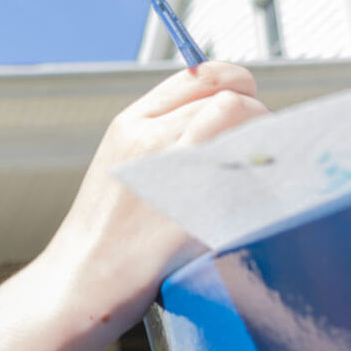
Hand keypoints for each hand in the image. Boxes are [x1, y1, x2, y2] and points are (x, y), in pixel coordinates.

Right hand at [39, 61, 268, 330]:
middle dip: (255, 117)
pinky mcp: (200, 211)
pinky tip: (255, 192)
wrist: (87, 275)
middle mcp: (154, 139)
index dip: (233, 82)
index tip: (244, 98)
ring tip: (258, 165)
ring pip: (244, 124)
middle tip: (256, 142)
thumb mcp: (122, 158)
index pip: (202, 75)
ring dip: (263, 141)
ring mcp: (177, 173)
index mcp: (133, 122)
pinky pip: (250, 171)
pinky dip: (263, 175)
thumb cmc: (107, 225)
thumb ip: (162, 127)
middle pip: (230, 99)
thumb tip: (221, 106)